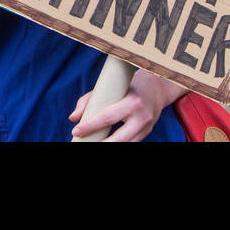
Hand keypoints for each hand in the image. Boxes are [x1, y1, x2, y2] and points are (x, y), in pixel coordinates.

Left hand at [69, 69, 186, 141]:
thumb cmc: (128, 84)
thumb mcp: (110, 87)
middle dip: (100, 143)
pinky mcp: (147, 132)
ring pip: (126, 144)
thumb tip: (73, 118)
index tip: (76, 131)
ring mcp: (147, 127)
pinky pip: (131, 142)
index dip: (91, 126)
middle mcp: (142, 117)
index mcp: (133, 102)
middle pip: (119, 138)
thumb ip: (90, 100)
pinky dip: (118, 144)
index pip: (108, 118)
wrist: (157, 87)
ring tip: (93, 143)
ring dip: (109, 145)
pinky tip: (106, 142)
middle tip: (82, 142)